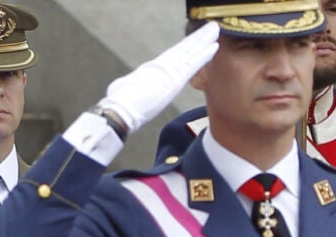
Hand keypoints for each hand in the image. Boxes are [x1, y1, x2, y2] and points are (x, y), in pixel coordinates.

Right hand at [97, 21, 220, 133]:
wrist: (121, 109)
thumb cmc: (120, 103)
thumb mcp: (126, 89)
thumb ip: (132, 85)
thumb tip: (127, 87)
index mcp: (153, 69)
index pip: (174, 56)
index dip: (186, 48)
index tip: (196, 41)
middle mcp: (162, 66)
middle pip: (184, 49)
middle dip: (197, 38)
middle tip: (210, 28)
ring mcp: (169, 69)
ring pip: (190, 51)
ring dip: (204, 40)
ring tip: (214, 30)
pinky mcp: (174, 77)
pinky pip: (193, 63)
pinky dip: (204, 54)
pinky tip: (214, 46)